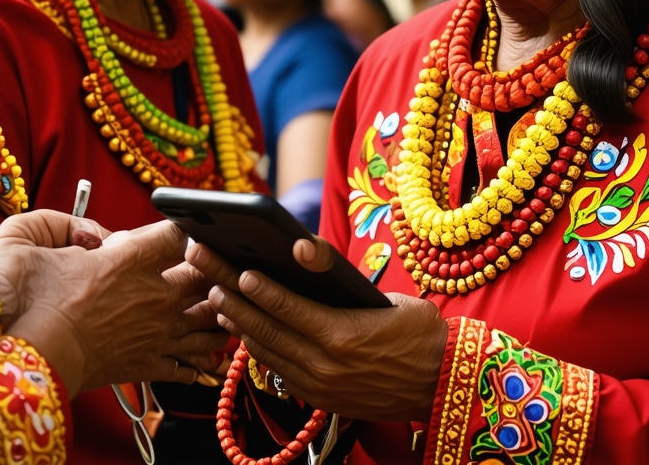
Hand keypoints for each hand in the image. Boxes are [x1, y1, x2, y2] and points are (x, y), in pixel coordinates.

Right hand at [0, 212, 227, 394]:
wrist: (32, 354)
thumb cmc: (35, 298)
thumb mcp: (45, 243)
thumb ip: (72, 228)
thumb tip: (94, 235)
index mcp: (133, 258)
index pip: (179, 233)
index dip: (185, 227)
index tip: (183, 229)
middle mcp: (156, 294)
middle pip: (207, 275)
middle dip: (212, 268)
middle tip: (210, 266)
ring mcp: (157, 332)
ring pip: (210, 320)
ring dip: (217, 312)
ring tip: (217, 307)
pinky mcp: (149, 365)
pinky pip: (189, 364)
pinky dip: (200, 359)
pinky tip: (202, 355)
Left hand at [186, 236, 447, 422]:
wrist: (444, 385)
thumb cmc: (418, 332)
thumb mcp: (385, 298)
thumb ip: (338, 274)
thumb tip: (301, 248)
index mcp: (342, 337)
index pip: (287, 309)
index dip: (257, 290)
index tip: (233, 270)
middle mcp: (326, 367)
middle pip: (266, 328)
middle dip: (230, 297)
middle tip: (205, 272)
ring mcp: (321, 388)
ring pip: (266, 352)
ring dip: (237, 324)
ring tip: (214, 298)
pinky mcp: (322, 400)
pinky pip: (279, 370)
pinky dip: (257, 348)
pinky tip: (241, 330)